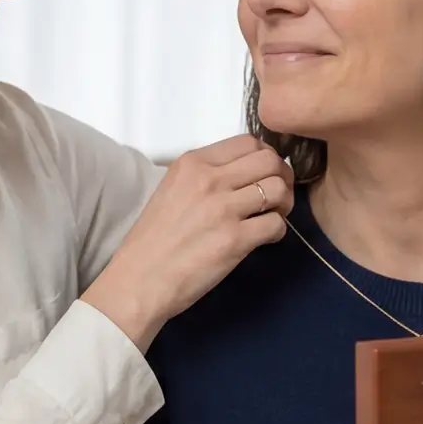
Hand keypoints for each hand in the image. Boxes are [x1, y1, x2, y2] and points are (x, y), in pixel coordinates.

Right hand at [83, 135, 292, 349]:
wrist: (138, 281)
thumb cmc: (152, 241)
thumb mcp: (172, 190)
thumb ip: (205, 177)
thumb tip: (242, 174)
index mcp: (193, 163)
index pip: (248, 142)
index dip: (264, 157)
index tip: (262, 174)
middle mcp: (209, 179)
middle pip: (270, 160)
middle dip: (282, 177)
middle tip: (275, 196)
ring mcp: (223, 209)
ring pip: (278, 189)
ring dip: (284, 203)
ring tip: (272, 216)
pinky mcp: (235, 239)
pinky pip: (276, 224)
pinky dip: (277, 231)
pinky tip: (263, 238)